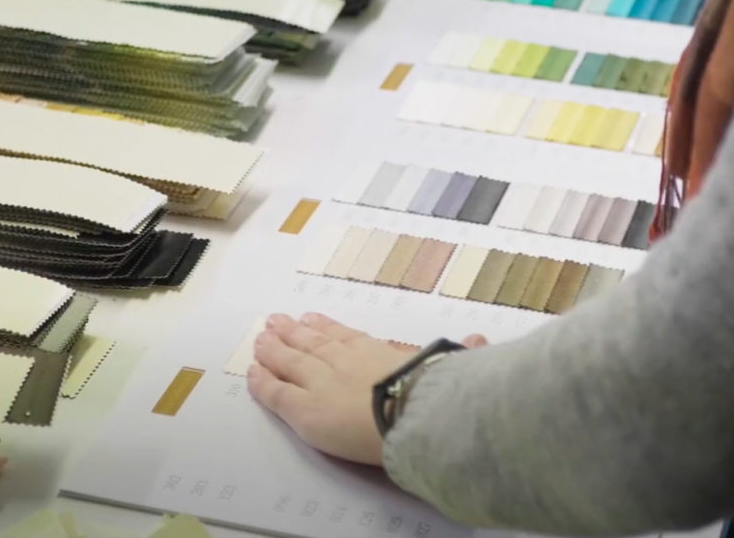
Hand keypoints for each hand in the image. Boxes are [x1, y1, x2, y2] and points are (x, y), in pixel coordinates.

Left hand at [248, 312, 486, 465]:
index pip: (344, 336)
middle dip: (291, 332)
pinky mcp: (302, 408)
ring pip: (289, 361)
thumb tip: (481, 341)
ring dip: (273, 349)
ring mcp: (319, 382)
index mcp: (377, 352)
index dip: (325, 327)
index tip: (312, 318)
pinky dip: (262, 382)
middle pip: (311, 343)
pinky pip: (276, 393)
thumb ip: (460, 353)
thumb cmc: (434, 393)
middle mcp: (344, 360)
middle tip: (275, 322)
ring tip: (260, 339)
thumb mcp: (449, 366)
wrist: (415, 414)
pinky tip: (252, 374)